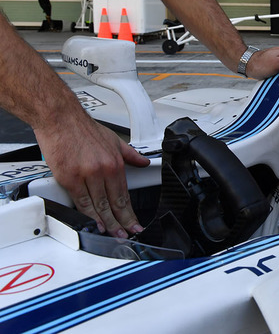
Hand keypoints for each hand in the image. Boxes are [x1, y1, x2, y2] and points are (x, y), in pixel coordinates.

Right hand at [35, 113, 149, 236]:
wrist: (60, 118)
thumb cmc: (82, 128)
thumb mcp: (114, 139)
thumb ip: (130, 154)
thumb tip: (144, 161)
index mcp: (115, 162)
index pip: (125, 194)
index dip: (130, 212)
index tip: (134, 223)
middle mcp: (104, 169)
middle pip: (114, 203)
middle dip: (122, 222)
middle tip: (127, 234)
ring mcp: (87, 175)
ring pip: (99, 205)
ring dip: (107, 222)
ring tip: (113, 234)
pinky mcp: (69, 177)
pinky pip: (81, 201)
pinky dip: (89, 215)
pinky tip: (95, 224)